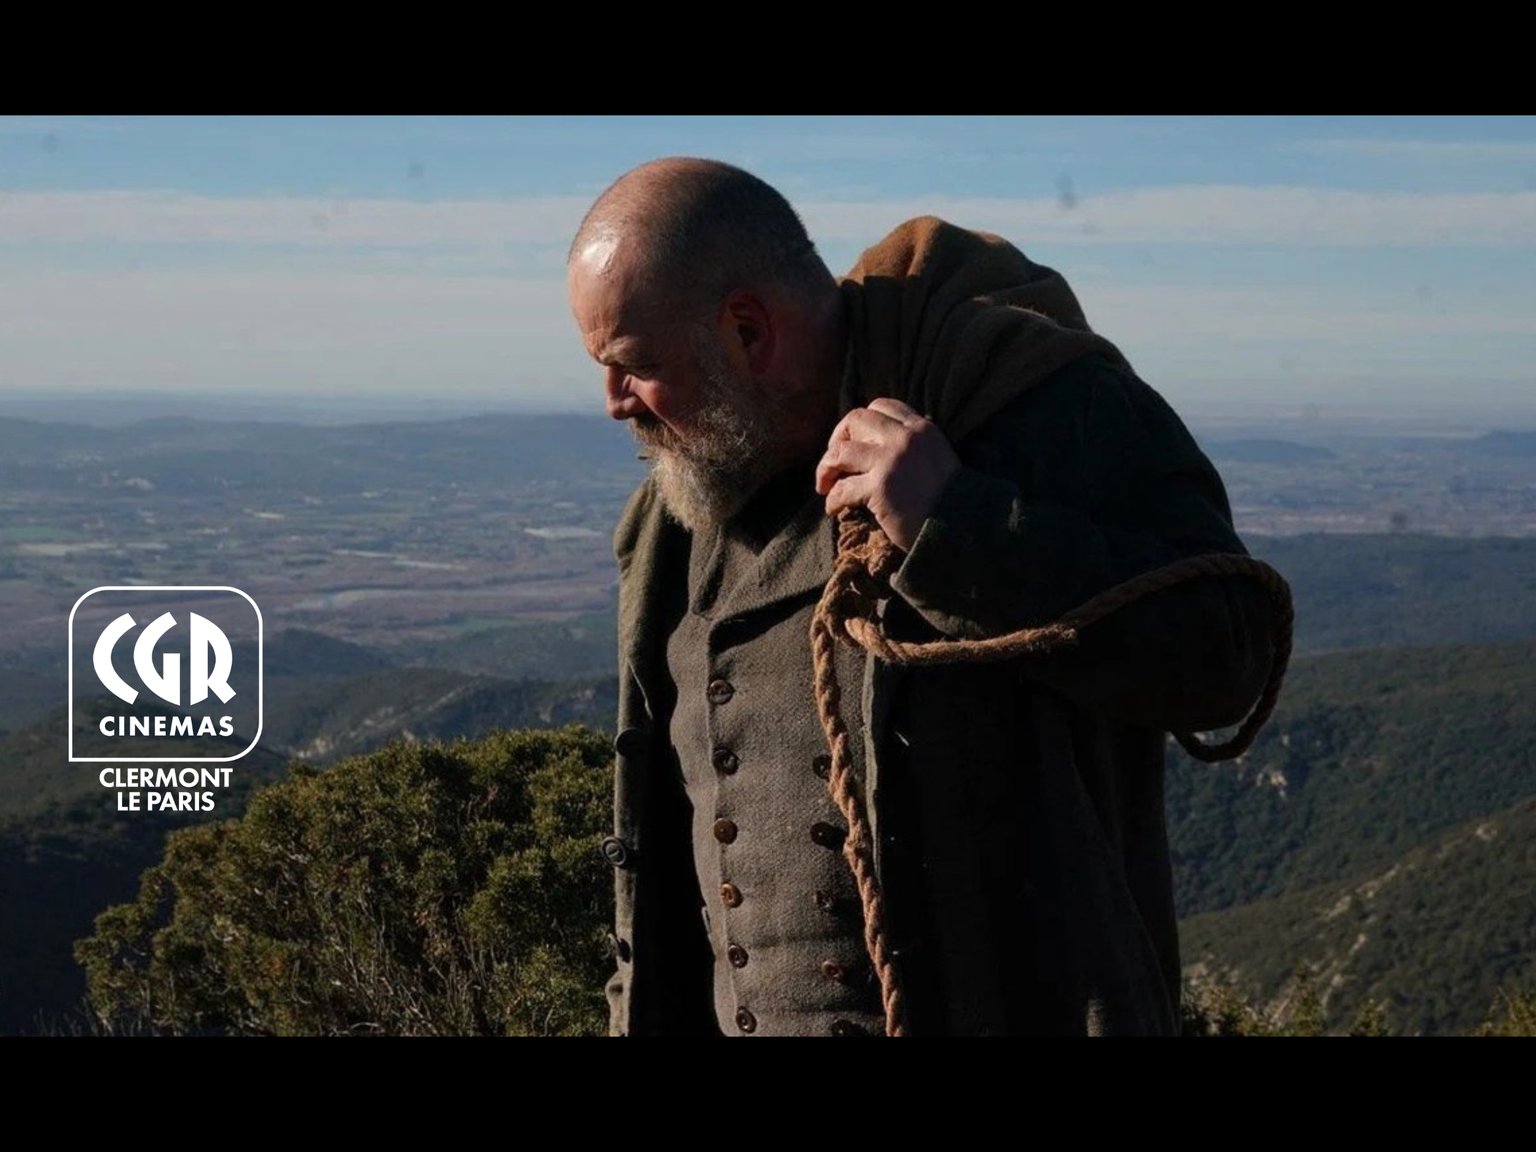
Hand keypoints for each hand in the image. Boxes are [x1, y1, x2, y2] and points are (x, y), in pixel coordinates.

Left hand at [814, 398, 960, 551]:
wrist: (962, 529)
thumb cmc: (949, 500)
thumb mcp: (938, 457)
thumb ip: (915, 443)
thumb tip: (888, 434)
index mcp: (921, 427)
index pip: (881, 406)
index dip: (860, 423)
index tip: (852, 442)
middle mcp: (905, 437)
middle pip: (855, 419)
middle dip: (837, 439)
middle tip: (834, 463)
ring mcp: (891, 460)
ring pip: (841, 451)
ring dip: (826, 468)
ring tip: (825, 486)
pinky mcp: (880, 487)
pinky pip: (842, 488)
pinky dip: (832, 499)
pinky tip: (834, 509)